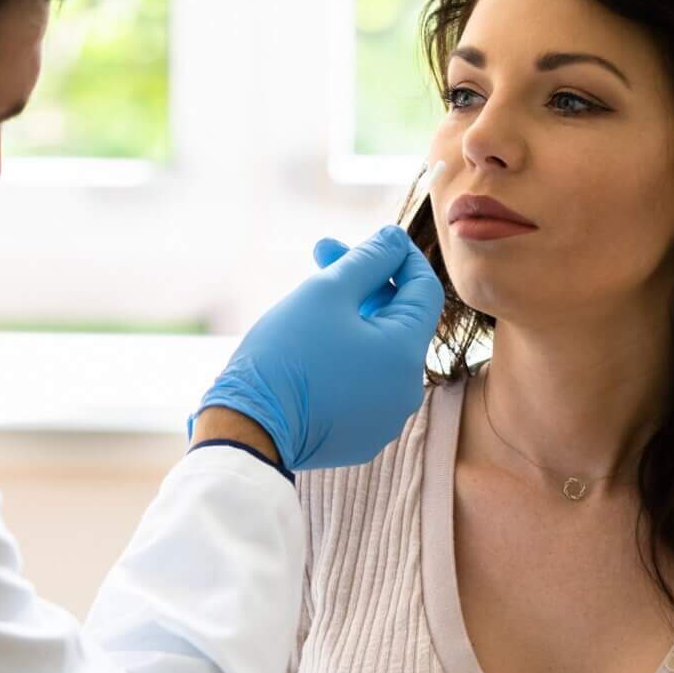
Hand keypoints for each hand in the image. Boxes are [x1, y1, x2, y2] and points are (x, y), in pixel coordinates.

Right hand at [195, 228, 441, 471]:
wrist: (248, 429)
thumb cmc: (286, 354)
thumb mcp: (327, 291)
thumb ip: (368, 258)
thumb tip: (393, 237)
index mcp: (406, 354)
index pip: (425, 290)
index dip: (401, 257)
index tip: (374, 240)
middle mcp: (406, 391)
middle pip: (398, 321)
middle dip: (365, 283)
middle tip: (324, 254)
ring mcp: (385, 418)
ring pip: (379, 353)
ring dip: (354, 320)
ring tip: (312, 300)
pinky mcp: (360, 435)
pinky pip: (363, 384)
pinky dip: (346, 358)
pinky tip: (312, 344)